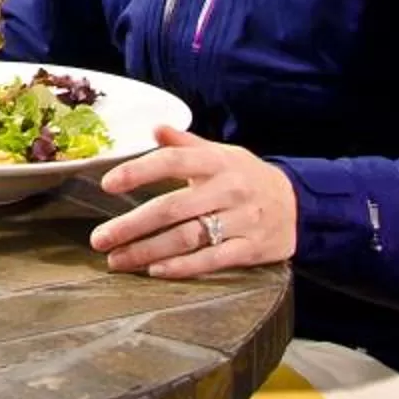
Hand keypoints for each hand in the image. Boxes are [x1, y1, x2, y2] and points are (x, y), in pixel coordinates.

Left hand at [87, 126, 298, 278]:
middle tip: (100, 239)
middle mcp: (228, 189)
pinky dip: (182, 267)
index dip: (138, 171)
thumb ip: (185, 143)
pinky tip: (155, 271)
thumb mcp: (220, 153)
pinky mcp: (250, 249)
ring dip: (148, 251)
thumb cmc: (247, 176)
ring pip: (188, 237)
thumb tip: (154, 127)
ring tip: (118, 260)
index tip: (107, 184)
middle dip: (131, 225)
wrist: (298, 204)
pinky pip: (211, 260)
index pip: (172, 161)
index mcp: (217, 161)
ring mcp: (241, 221)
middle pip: (172, 208)